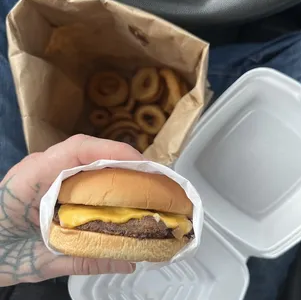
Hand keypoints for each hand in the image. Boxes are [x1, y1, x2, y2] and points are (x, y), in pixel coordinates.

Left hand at [0, 134, 143, 285]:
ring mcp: (45, 170)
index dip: (114, 151)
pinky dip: (105, 176)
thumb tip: (129, 261)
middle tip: (154, 178)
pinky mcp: (48, 178)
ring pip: (87, 157)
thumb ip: (85, 259)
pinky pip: (81, 169)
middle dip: (125, 160)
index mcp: (33, 178)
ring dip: (117, 167)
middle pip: (90, 150)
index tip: (144, 165)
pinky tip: (120, 190)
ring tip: (144, 183)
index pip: (78, 150)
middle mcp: (42, 166)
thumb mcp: (41, 262)